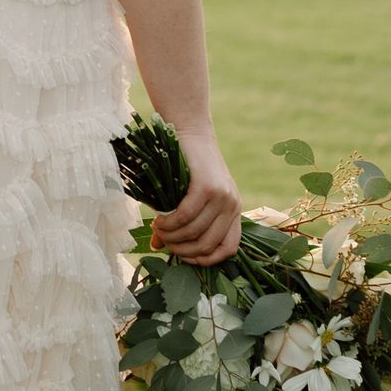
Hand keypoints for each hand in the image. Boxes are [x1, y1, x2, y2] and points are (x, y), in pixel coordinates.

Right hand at [148, 128, 240, 267]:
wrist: (189, 131)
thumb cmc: (186, 165)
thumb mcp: (189, 197)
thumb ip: (181, 223)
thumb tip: (158, 247)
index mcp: (234, 210)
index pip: (229, 248)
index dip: (206, 260)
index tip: (184, 258)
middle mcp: (232, 205)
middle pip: (208, 244)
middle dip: (182, 251)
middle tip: (164, 243)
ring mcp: (222, 196)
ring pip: (194, 232)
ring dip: (171, 237)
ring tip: (157, 229)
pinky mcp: (207, 187)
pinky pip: (186, 216)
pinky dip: (169, 224)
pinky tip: (158, 221)